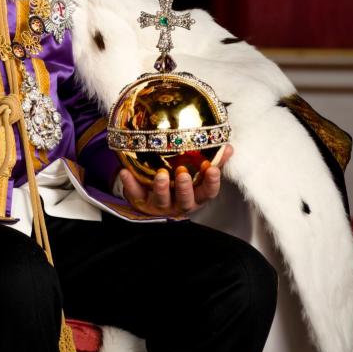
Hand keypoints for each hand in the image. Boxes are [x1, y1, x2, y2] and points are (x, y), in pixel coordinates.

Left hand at [118, 144, 233, 217]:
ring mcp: (160, 205)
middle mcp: (179, 204)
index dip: (211, 183)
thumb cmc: (179, 182)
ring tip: (160, 175)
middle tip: (183, 174)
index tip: (211, 169)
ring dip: (161, 188)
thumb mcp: (197, 174)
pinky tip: (124, 172)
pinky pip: (135, 194)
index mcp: (195, 196)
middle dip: (185, 188)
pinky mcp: (140, 202)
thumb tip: (228, 146)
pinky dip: (130, 184)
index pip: (207, 193)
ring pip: (162, 201)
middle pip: (185, 200)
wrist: (152, 195)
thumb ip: (213, 160)